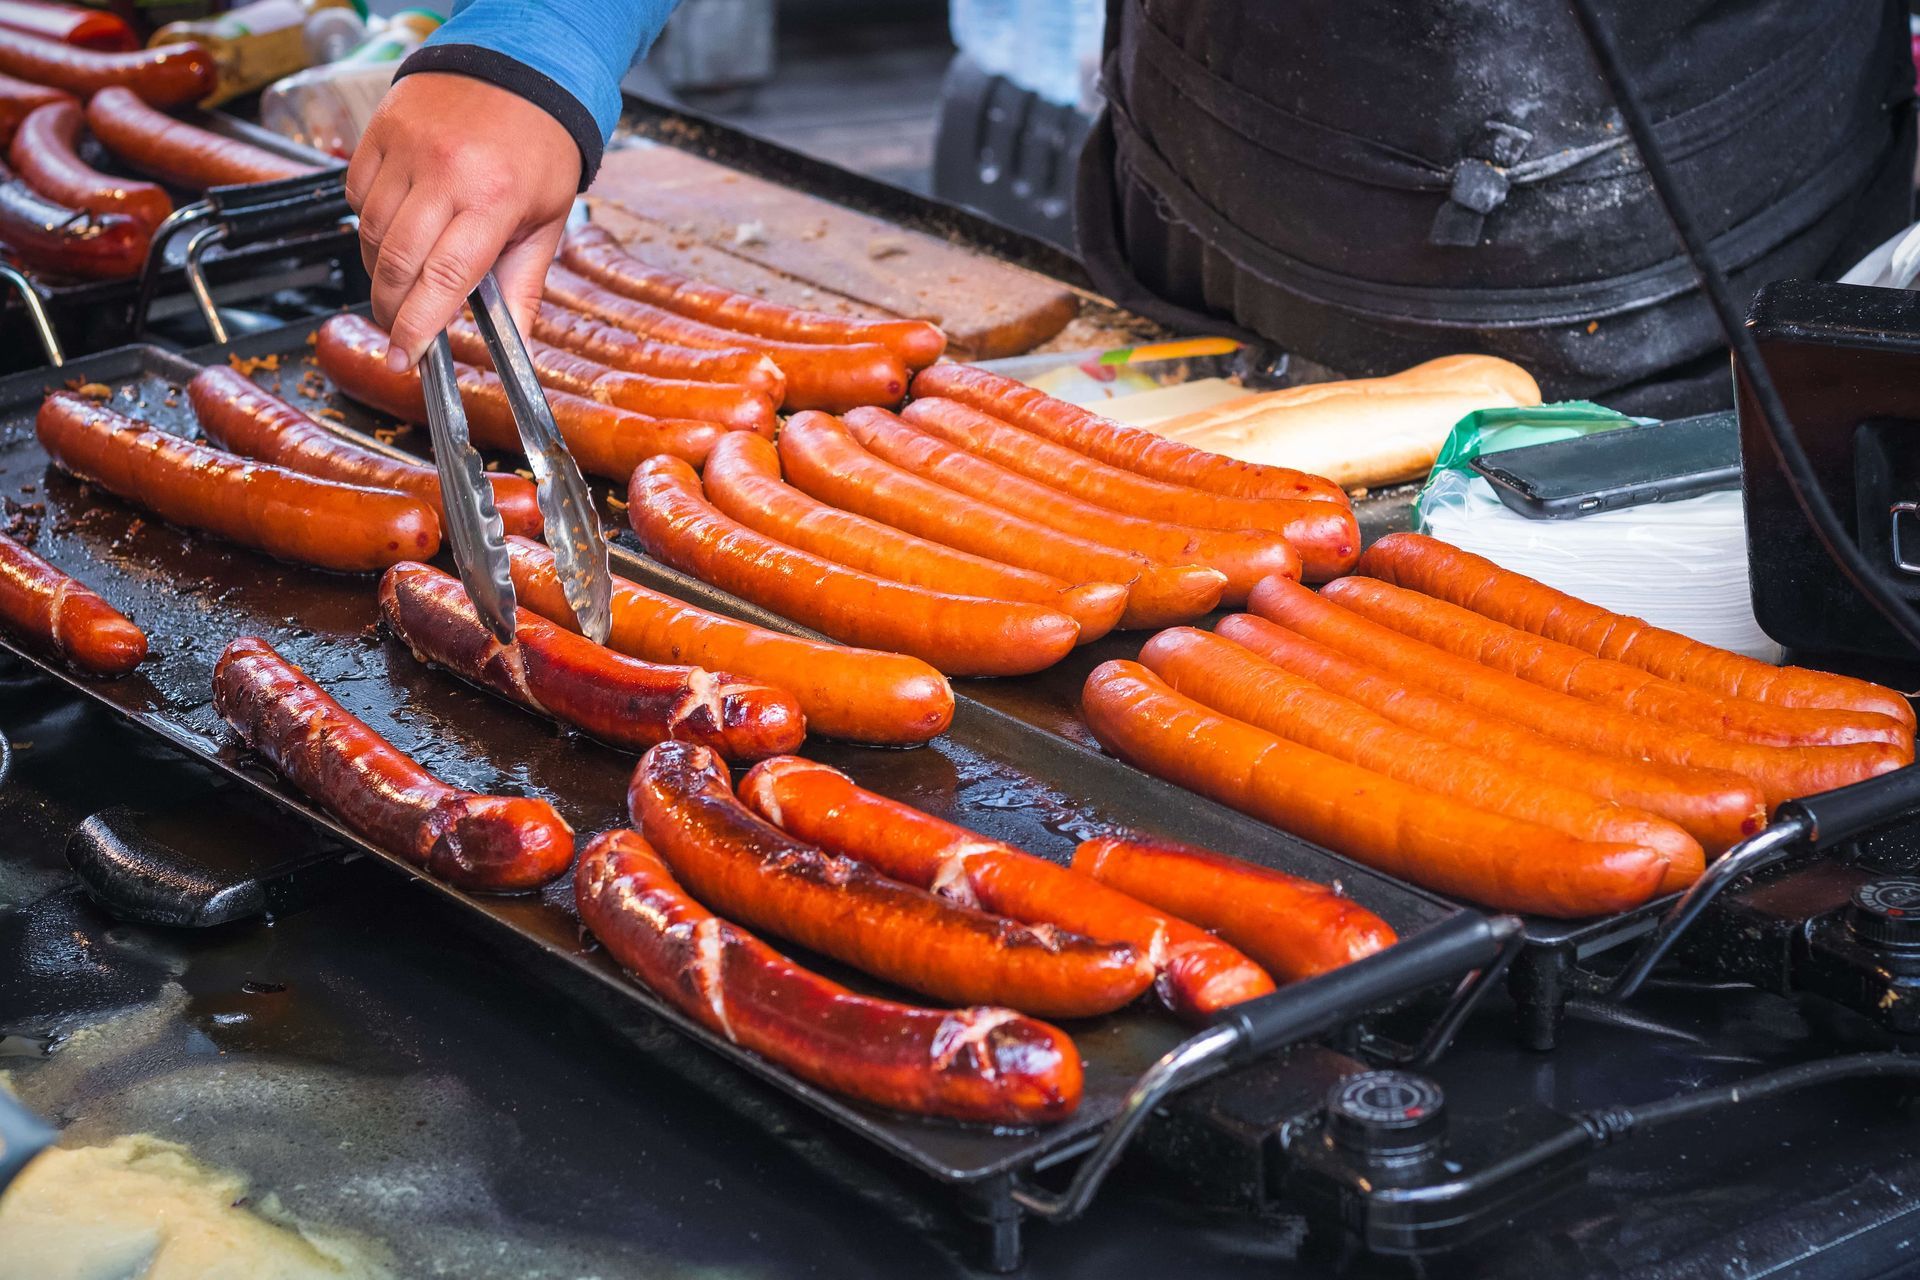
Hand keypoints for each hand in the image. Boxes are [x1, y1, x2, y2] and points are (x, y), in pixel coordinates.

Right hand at [346, 72, 581, 370]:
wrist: (519, 68)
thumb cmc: (539, 148)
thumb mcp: (547, 222)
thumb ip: (524, 286)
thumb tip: (517, 346)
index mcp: (493, 200)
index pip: (442, 280)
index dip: (416, 327)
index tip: (404, 357)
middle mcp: (444, 172)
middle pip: (396, 263)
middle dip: (392, 308)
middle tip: (400, 330)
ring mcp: (406, 147)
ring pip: (371, 232)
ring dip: (380, 268)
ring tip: (404, 278)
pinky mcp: (380, 130)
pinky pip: (358, 195)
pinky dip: (370, 222)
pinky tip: (399, 225)